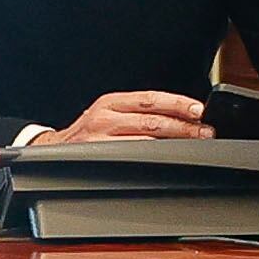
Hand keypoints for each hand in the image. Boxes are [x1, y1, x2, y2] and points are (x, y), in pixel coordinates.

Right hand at [52, 90, 212, 142]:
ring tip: (194, 143)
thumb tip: (177, 116)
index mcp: (111, 102)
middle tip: (205, 131)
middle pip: (152, 120)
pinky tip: (169, 158)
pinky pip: (133, 157)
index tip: (198, 110)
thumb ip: (137, 113)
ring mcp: (101, 140)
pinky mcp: (100, 159)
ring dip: (174, 142)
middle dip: (183, 126)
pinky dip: (155, 157)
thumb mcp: (109, 114)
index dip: (177, 103)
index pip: (151, 99)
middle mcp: (105, 118)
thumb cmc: (88, 133)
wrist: (53, 150)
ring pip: (146, 140)